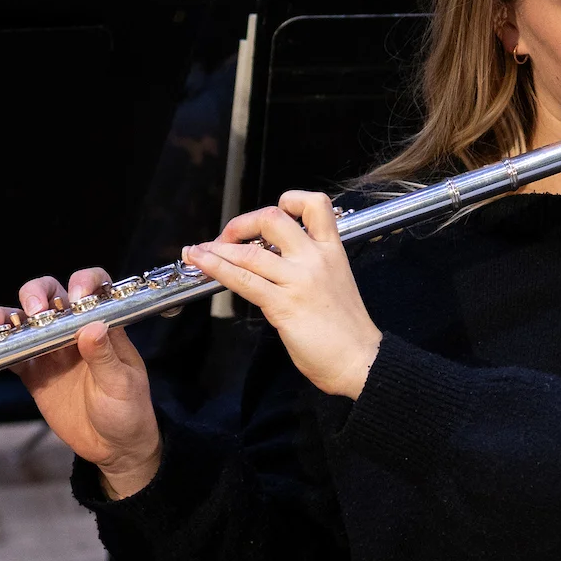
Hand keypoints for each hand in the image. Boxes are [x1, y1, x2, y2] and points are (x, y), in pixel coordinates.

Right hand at [0, 268, 161, 497]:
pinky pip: (7, 351)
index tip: (76, 298)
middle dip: (36, 295)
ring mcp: (49, 349)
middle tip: (34, 313)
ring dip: (4, 315)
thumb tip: (92, 327)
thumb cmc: (128, 411)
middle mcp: (73, 330)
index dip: (82, 283)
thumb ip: (105, 356)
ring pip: (22, 320)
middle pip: (49, 295)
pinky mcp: (32, 371)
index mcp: (102, 324)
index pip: (92, 287)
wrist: (114, 447)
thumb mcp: (122, 385)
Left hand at [185, 192, 381, 398]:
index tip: (271, 216)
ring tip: (199, 251)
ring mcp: (299, 280)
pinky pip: (243, 280)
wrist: (361, 360)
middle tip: (229, 237)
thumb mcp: (334, 283)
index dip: (289, 200)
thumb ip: (307, 266)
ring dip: (218, 248)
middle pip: (274, 217)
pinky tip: (202, 262)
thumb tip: (272, 259)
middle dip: (243, 223)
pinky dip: (216, 267)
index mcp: (332, 250)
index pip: (315, 204)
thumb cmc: (346, 329)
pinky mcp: (283, 304)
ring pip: (251, 251)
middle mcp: (315, 259)